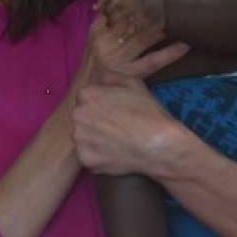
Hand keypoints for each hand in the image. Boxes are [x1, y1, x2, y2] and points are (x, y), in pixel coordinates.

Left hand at [72, 81, 186, 176]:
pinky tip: (114, 154)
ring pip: (82, 138)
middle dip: (93, 122)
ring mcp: (80, 139)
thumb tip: (100, 78)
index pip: (84, 99)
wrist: (158, 144)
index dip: (99, 106)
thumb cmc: (147, 112)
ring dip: (93, 140)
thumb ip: (110, 76)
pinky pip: (88, 157)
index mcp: (86, 95)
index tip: (112, 113)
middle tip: (114, 128)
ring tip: (114, 142)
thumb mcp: (132, 82)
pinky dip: (98, 157)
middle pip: (81, 118)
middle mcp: (78, 115)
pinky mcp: (86, 160)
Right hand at [89, 0, 186, 79]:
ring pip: (142, 37)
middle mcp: (103, 42)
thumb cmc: (98, 57)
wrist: (88, 93)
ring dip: (164, 23)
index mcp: (96, 28)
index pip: (110, 2)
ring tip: (183, 10)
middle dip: (152, 2)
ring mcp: (115, 60)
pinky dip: (169, 53)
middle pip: (129, 17)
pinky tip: (185, 45)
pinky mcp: (127, 77)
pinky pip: (151, 63)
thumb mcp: (100, 28)